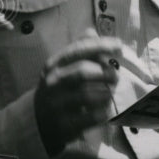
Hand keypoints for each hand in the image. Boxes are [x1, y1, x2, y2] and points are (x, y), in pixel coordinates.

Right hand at [33, 29, 122, 156]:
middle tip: (116, 76)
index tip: (119, 46)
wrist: (38, 122)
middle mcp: (52, 83)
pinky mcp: (65, 125)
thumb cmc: (58, 88)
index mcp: (54, 65)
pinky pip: (91, 116)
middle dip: (106, 72)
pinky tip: (105, 110)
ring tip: (110, 93)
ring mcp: (57, 105)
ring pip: (88, 95)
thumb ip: (79, 49)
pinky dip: (104, 112)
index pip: (78, 50)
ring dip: (106, 93)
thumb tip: (94, 32)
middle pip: (83, 71)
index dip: (101, 45)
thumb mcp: (63, 67)